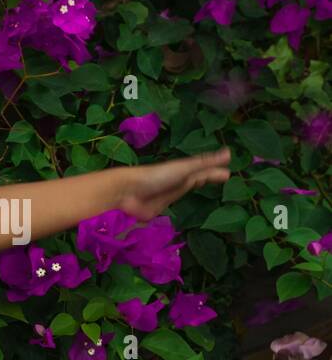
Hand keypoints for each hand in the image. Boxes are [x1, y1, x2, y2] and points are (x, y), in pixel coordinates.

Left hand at [117, 148, 231, 220]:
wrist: (129, 192)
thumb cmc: (156, 176)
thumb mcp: (184, 168)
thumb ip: (205, 162)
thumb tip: (229, 152)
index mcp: (183, 171)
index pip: (204, 170)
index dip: (215, 170)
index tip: (228, 170)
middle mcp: (177, 181)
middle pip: (196, 177)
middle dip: (208, 176)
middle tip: (224, 176)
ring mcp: (168, 193)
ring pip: (185, 188)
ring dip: (195, 186)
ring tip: (204, 183)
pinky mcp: (161, 207)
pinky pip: (174, 203)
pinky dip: (181, 201)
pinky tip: (182, 203)